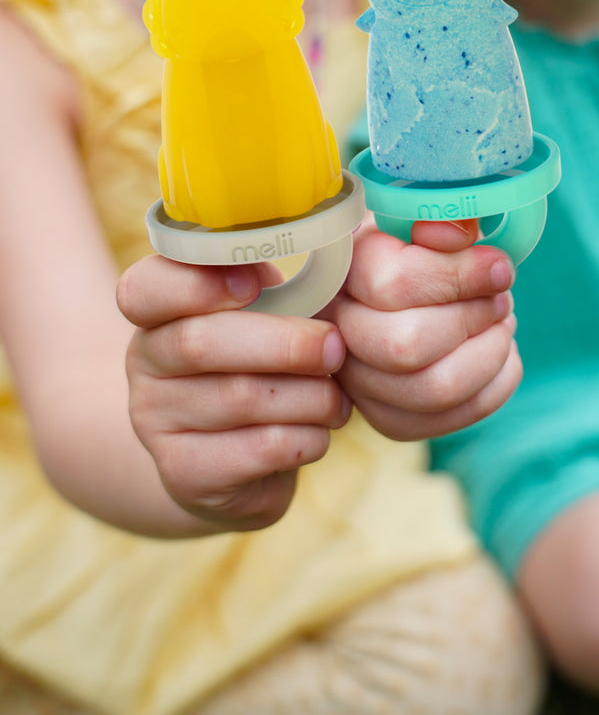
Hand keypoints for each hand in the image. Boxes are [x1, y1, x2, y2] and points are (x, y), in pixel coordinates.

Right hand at [119, 256, 350, 530]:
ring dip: (308, 395)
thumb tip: (317, 241)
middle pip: (201, 344)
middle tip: (335, 346)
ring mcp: (155, 421)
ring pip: (240, 398)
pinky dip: (306, 437)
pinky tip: (320, 432)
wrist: (232, 461)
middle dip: (284, 343)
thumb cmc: (259, 363)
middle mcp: (144, 362)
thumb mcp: (260, 312)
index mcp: (155, 310)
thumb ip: (269, 279)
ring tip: (337, 397)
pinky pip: (258, 449)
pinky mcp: (184, 473)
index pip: (144, 288)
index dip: (196, 284)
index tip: (254, 284)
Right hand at [324, 218, 520, 439]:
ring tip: (502, 324)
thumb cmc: (413, 246)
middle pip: (408, 345)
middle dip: (474, 319)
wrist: (392, 286)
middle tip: (501, 298)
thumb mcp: (421, 217)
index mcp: (342, 270)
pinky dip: (494, 386)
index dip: (461, 276)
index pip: (395, 284)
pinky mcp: (387, 418)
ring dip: (490, 354)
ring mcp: (356, 384)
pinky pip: (449, 420)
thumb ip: (441, 218)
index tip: (500, 267)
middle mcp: (335, 331)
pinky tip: (500, 354)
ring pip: (434, 390)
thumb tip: (458, 235)